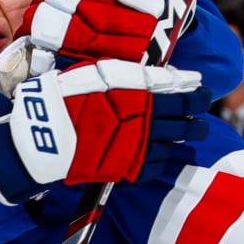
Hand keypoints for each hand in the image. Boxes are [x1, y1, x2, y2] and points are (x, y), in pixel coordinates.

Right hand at [0, 60, 211, 204]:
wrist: (42, 136)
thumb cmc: (68, 96)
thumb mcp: (101, 73)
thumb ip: (139, 76)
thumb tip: (173, 78)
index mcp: (143, 98)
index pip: (187, 99)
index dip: (199, 97)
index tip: (201, 94)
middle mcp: (147, 125)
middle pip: (187, 126)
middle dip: (197, 122)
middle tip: (198, 119)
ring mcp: (139, 151)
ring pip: (175, 147)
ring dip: (183, 141)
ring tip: (184, 137)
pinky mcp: (127, 171)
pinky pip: (156, 167)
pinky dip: (162, 160)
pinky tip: (160, 154)